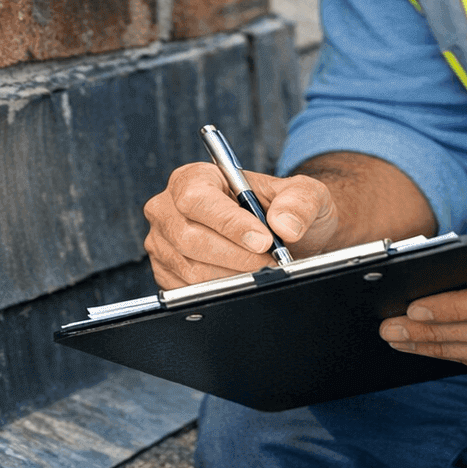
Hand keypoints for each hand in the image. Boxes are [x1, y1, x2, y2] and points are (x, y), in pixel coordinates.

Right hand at [143, 162, 339, 288]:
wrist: (278, 236)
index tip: (263, 240)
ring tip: (260, 269)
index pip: (197, 199)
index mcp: (193, 178)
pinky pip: (188, 289)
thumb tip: (285, 224)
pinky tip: (242, 278)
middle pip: (189, 238)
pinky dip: (220, 289)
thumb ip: (299, 201)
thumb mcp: (303, 194)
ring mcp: (163, 242)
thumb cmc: (283, 209)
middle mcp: (169, 208)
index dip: (229, 223)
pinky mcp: (166, 271)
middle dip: (235, 256)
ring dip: (232, 275)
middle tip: (269, 261)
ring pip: (190, 268)